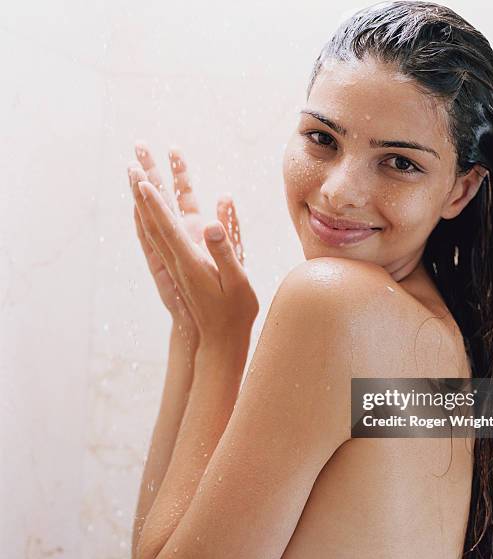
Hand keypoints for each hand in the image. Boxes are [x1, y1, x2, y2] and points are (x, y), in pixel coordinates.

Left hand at [128, 142, 257, 345]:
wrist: (221, 337)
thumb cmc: (235, 310)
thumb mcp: (237, 281)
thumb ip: (225, 251)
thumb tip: (211, 223)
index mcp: (190, 262)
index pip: (167, 227)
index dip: (154, 202)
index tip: (141, 179)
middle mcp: (177, 261)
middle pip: (153, 221)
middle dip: (142, 191)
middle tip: (132, 163)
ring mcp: (176, 264)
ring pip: (152, 227)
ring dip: (142, 200)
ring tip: (135, 174)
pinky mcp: (179, 267)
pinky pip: (158, 237)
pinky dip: (150, 217)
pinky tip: (147, 207)